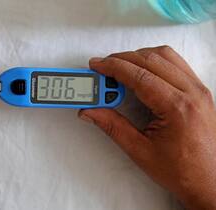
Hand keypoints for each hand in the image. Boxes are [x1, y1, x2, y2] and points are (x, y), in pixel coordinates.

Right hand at [80, 46, 215, 209]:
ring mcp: (198, 90)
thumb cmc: (182, 171)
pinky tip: (141, 73)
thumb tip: (91, 111)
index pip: (139, 75)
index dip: (113, 67)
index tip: (97, 66)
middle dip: (121, 59)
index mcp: (177, 108)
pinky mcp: (199, 91)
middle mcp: (192, 93)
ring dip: (139, 57)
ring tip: (119, 69)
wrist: (210, 182)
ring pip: (165, 56)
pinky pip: (175, 64)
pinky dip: (154, 62)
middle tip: (102, 68)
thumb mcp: (140, 151)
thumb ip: (112, 126)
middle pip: (151, 59)